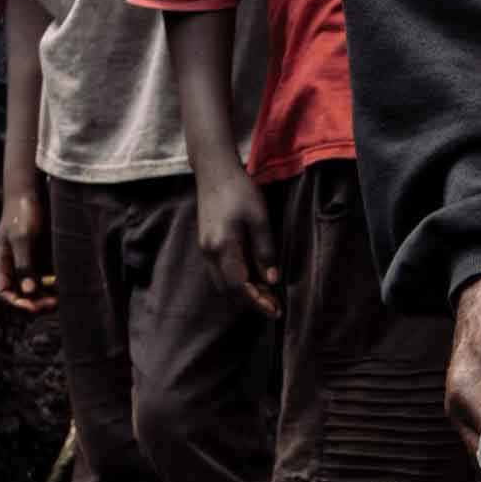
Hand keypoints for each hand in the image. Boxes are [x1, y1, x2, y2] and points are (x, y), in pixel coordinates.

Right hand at [0, 186, 55, 312]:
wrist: (32, 196)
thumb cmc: (22, 214)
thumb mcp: (22, 238)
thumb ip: (25, 264)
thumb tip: (28, 292)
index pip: (2, 292)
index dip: (15, 302)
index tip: (32, 306)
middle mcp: (10, 268)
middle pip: (18, 295)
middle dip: (32, 303)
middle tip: (51, 303)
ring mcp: (26, 265)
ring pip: (33, 291)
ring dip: (44, 298)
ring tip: (58, 300)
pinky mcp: (40, 262)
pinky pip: (44, 282)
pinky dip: (52, 289)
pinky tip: (64, 291)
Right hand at [192, 164, 279, 316]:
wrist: (214, 170)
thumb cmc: (239, 190)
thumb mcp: (260, 219)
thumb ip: (265, 251)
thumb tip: (271, 280)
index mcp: (222, 247)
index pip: (238, 287)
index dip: (257, 302)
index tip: (275, 311)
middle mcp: (209, 252)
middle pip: (228, 290)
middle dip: (251, 301)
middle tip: (275, 306)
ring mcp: (205, 248)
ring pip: (222, 282)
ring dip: (244, 292)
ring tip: (267, 295)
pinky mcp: (207, 243)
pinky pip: (220, 271)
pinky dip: (237, 280)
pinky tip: (254, 278)